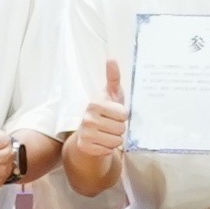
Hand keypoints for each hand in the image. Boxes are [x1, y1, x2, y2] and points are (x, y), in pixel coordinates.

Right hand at [60, 66, 128, 192]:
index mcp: (95, 103)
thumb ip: (113, 78)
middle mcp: (88, 117)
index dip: (123, 115)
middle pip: (121, 128)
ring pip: (116, 140)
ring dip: (115, 138)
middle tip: (111, 124)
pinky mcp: (85, 147)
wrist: (89, 133)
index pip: (124, 113)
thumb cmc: (105, 112)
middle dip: (119, 128)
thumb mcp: (111, 94)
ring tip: (107, 133)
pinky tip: (101, 142)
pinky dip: (108, 148)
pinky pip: (108, 150)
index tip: (115, 113)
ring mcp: (85, 133)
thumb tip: (111, 58)